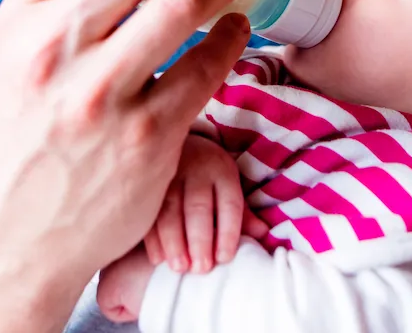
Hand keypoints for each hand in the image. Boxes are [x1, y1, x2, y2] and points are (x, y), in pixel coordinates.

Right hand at [0, 0, 256, 332]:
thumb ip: (52, 4)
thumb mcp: (9, 58)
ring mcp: (103, 96)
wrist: (17, 236)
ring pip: (184, 5)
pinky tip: (240, 29)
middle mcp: (57, 51)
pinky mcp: (148, 137)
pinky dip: (232, 39)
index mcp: (18, 22)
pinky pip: (207, 69)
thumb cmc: (20, 136)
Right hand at [144, 134, 268, 273]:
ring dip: (174, 242)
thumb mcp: (229, 187)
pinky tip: (158, 259)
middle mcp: (198, 171)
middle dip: (199, 240)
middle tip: (201, 268)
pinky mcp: (149, 182)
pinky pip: (150, 212)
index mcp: (223, 172)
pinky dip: (153, 238)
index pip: (229, 204)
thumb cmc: (209, 174)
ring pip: (170, 210)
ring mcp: (170, 175)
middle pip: (198, 208)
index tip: (224, 258)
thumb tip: (262, 234)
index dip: (228, 233)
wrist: (178, 143)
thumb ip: (242, 213)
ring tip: (179, 267)